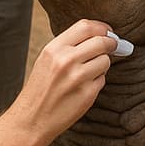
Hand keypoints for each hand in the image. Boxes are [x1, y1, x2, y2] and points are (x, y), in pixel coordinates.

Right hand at [10, 19, 117, 140]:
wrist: (32, 119)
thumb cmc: (40, 88)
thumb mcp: (47, 60)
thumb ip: (70, 46)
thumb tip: (102, 35)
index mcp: (54, 49)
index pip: (86, 26)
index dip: (102, 28)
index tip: (108, 32)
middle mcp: (66, 60)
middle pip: (101, 41)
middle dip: (111, 43)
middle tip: (113, 46)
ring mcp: (77, 78)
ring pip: (105, 60)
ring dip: (102, 64)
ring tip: (88, 72)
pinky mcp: (87, 94)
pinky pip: (102, 80)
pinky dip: (97, 81)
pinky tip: (83, 87)